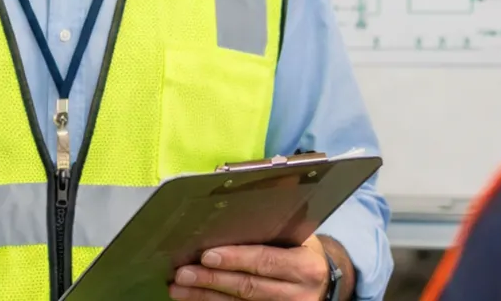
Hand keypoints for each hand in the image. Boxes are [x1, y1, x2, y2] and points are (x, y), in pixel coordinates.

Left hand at [169, 234, 331, 300]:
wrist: (322, 282)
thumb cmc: (300, 251)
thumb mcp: (297, 237)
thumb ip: (270, 228)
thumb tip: (229, 208)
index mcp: (304, 266)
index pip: (265, 261)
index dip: (235, 259)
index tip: (206, 256)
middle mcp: (297, 293)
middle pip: (248, 287)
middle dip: (211, 280)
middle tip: (183, 273)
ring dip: (205, 297)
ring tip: (179, 288)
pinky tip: (194, 299)